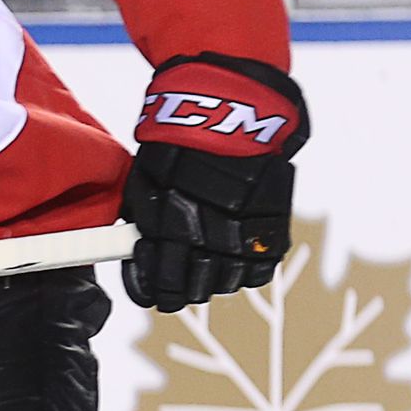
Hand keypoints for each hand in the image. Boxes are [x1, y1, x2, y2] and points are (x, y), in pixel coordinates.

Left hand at [122, 54, 305, 311]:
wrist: (228, 116)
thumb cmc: (175, 149)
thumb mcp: (144, 187)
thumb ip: (143, 226)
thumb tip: (139, 256)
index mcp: (170, 233)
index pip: (162, 286)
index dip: (156, 294)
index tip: (155, 294)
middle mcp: (207, 240)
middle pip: (194, 292)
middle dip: (183, 291)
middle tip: (180, 285)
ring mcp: (241, 237)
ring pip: (226, 284)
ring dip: (214, 281)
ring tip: (207, 268)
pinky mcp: (271, 229)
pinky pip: (259, 271)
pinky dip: (246, 270)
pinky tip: (235, 259)